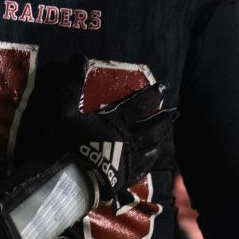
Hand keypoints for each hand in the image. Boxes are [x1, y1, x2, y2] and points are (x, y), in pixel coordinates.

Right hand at [25, 55, 176, 207]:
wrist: (69, 182)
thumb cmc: (64, 144)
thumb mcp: (63, 112)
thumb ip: (72, 85)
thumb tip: (79, 56)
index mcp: (114, 123)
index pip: (137, 105)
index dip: (151, 95)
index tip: (164, 87)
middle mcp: (127, 141)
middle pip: (150, 128)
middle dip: (162, 119)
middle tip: (175, 113)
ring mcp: (127, 163)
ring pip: (149, 151)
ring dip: (157, 143)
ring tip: (162, 141)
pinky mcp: (123, 181)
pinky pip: (140, 172)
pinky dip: (146, 166)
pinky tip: (146, 166)